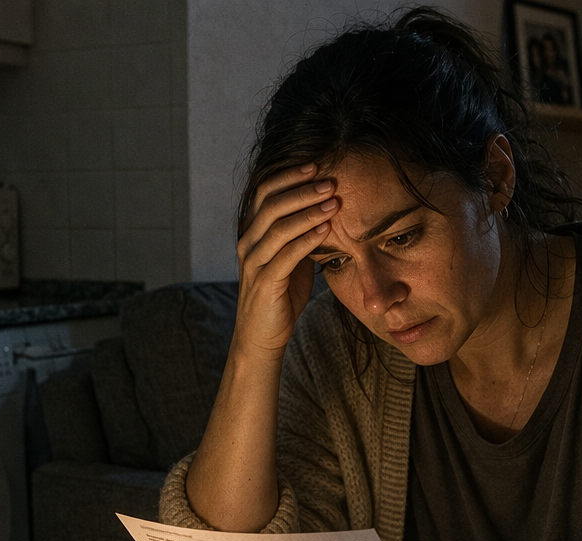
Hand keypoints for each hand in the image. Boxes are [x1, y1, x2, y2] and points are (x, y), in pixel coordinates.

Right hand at [234, 163, 338, 357]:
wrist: (262, 335)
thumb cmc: (280, 295)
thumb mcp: (291, 258)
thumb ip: (300, 235)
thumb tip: (327, 209)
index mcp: (252, 232)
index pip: (265, 192)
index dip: (289, 176)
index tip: (316, 165)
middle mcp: (247, 242)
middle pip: (271, 204)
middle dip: (302, 189)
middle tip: (330, 181)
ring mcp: (253, 262)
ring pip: (278, 227)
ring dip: (308, 211)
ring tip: (334, 202)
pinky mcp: (264, 283)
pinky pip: (286, 255)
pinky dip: (307, 239)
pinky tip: (326, 229)